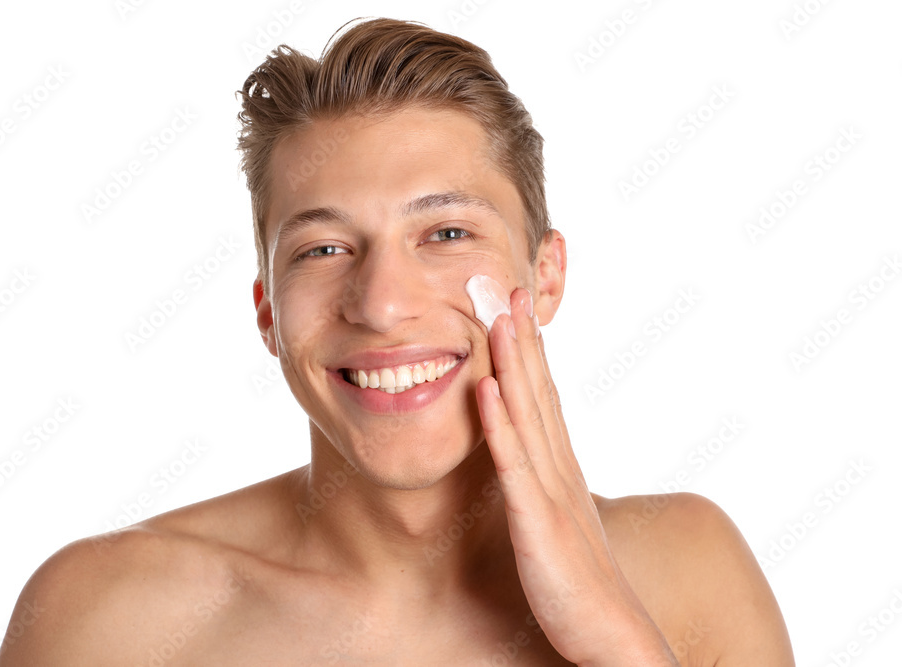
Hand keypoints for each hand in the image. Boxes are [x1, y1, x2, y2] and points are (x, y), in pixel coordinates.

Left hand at [475, 287, 678, 666]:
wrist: (613, 636)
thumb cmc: (581, 586)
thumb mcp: (559, 522)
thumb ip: (543, 487)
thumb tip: (527, 461)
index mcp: (562, 467)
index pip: (545, 396)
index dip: (530, 350)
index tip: (516, 307)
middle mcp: (560, 468)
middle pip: (540, 390)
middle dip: (523, 337)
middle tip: (509, 285)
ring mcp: (551, 491)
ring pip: (529, 414)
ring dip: (514, 363)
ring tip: (500, 315)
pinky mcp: (539, 521)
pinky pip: (515, 465)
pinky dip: (501, 423)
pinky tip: (487, 388)